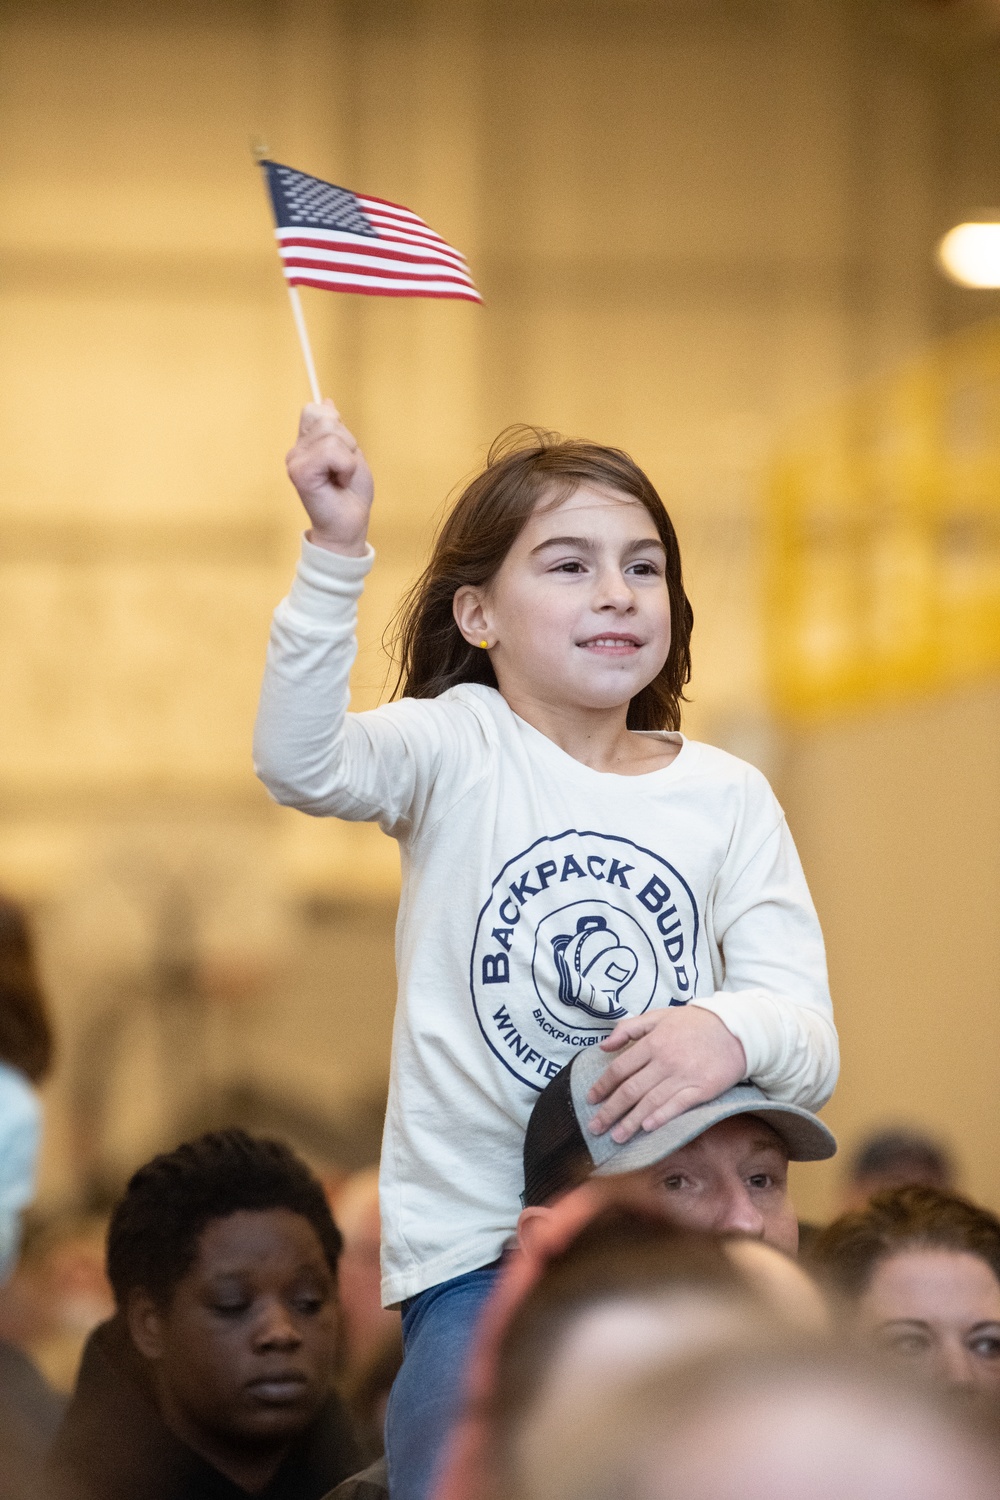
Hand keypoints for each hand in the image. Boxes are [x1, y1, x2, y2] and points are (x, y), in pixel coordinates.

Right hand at [285, 400, 373, 555]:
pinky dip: (346, 466)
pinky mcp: (300, 472)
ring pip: (331, 435)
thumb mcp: (349, 453)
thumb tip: (326, 402)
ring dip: (348, 457)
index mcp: (305, 444)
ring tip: (342, 477)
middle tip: (344, 470)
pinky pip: (332, 451)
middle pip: (327, 420)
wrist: (348, 526)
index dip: (335, 424)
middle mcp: (296, 451)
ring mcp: (295, 461)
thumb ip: (336, 429)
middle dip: (348, 444)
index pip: (314, 411)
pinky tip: (340, 481)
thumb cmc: (350, 495)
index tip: (342, 452)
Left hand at [585, 1006, 746, 1143]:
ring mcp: (684, 1076)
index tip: (590, 1100)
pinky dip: (660, 1117)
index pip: (620, 1069)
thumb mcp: (660, 1016)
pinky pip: (677, 1106)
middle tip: (595, 1127)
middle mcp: (665, 1060)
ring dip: (630, 1122)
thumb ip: (630, 1028)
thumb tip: (604, 1045)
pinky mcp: (702, 1089)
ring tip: (616, 1137)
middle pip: (631, 1090)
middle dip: (610, 1111)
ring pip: (650, 1102)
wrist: (737, 1029)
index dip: (603, 1086)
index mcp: (652, 1042)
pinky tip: (646, 1128)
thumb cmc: (696, 1023)